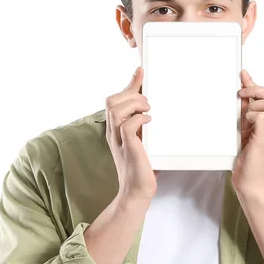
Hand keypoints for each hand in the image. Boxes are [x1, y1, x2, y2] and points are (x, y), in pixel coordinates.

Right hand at [105, 66, 159, 201]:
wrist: (136, 192)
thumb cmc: (141, 168)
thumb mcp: (142, 141)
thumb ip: (143, 125)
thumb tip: (152, 111)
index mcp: (115, 129)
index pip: (115, 100)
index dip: (129, 84)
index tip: (141, 71)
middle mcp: (113, 133)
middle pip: (111, 101)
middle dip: (130, 94)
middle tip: (147, 103)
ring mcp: (118, 140)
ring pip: (116, 109)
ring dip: (135, 104)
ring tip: (148, 111)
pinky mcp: (127, 148)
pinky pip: (127, 125)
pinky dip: (139, 119)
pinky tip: (149, 122)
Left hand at [232, 69, 263, 191]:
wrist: (250, 182)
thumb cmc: (248, 157)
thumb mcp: (248, 127)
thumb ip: (248, 108)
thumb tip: (244, 88)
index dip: (259, 84)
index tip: (244, 77)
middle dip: (257, 89)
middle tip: (241, 94)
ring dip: (252, 105)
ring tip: (244, 120)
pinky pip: (260, 115)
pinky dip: (249, 116)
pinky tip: (245, 127)